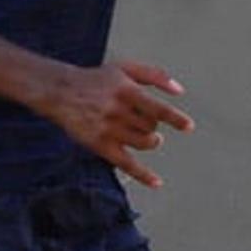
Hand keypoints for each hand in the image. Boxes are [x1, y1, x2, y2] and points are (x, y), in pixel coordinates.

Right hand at [39, 60, 194, 187]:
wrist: (61, 92)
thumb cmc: (97, 79)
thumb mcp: (126, 68)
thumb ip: (155, 75)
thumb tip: (180, 91)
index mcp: (126, 90)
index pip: (157, 108)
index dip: (175, 118)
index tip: (189, 127)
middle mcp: (117, 111)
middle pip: (150, 126)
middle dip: (153, 124)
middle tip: (145, 119)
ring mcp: (108, 129)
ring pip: (143, 142)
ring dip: (151, 140)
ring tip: (148, 136)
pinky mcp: (100, 145)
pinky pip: (126, 164)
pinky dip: (143, 175)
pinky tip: (157, 183)